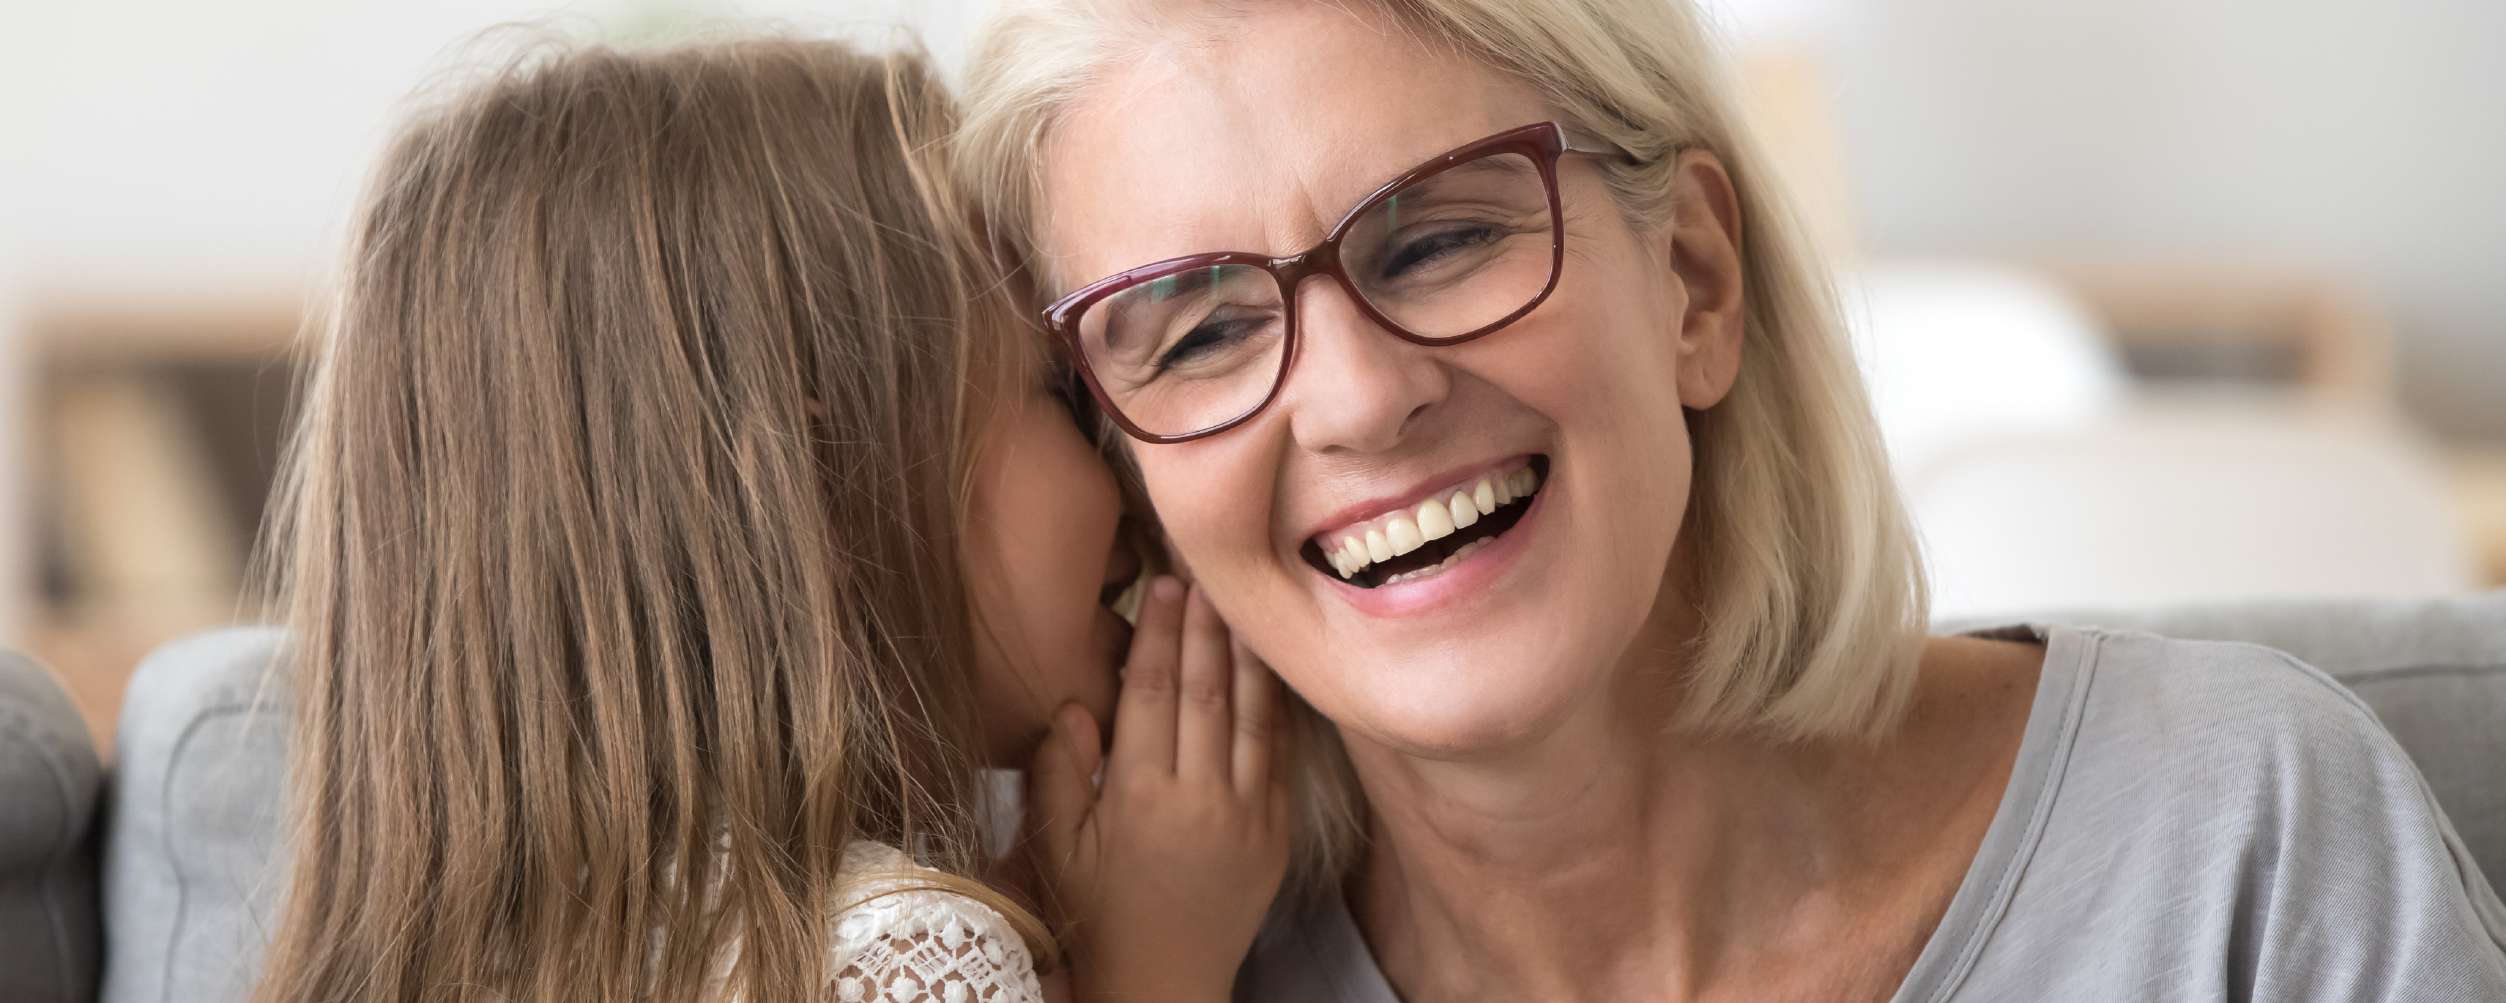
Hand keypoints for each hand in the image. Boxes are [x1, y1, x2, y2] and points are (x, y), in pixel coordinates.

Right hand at [1026, 576, 1291, 1001]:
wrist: (1163, 985)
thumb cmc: (1096, 914)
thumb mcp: (1055, 850)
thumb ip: (1058, 773)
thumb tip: (1076, 702)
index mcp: (1139, 798)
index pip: (1151, 693)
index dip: (1157, 633)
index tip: (1162, 586)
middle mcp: (1201, 799)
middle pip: (1205, 690)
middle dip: (1204, 625)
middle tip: (1203, 571)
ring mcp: (1248, 815)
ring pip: (1252, 713)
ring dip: (1245, 652)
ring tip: (1241, 601)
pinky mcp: (1277, 831)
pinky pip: (1279, 752)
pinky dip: (1274, 703)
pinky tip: (1269, 665)